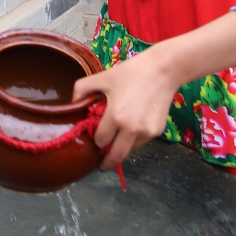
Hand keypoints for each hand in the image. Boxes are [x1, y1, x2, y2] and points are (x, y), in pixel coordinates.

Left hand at [73, 45, 179, 171]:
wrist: (163, 70)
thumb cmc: (132, 72)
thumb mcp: (103, 77)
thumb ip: (82, 89)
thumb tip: (72, 103)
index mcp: (115, 116)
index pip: (100, 140)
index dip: (95, 139)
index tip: (94, 138)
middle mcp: (131, 129)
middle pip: (115, 155)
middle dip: (106, 162)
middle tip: (101, 165)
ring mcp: (146, 132)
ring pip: (129, 150)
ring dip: (121, 149)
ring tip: (117, 141)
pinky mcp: (157, 132)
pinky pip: (141, 142)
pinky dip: (134, 140)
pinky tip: (132, 127)